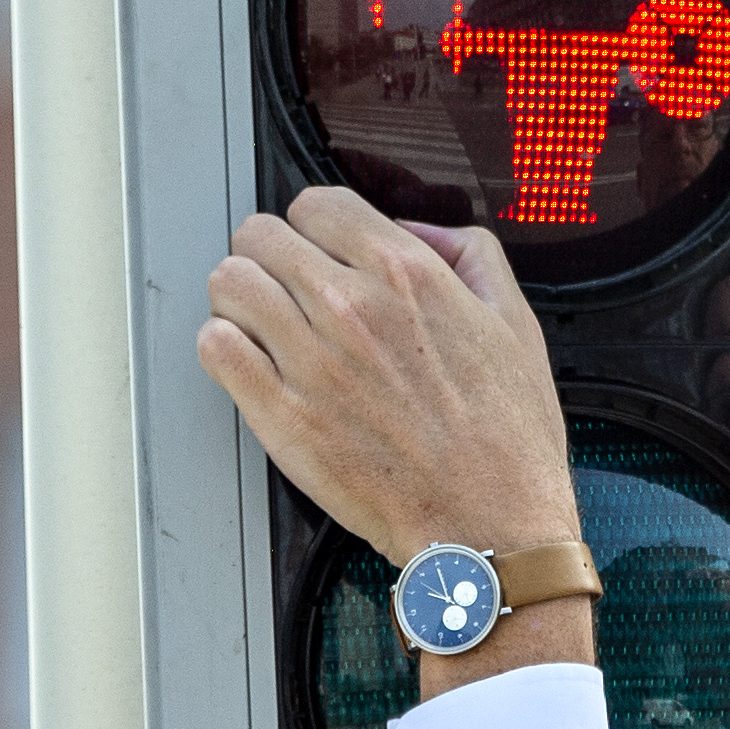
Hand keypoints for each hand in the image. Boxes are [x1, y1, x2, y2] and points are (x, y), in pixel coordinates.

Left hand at [199, 188, 592, 689]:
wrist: (488, 524)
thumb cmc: (506, 439)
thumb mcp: (514, 322)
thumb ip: (469, 255)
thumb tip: (419, 231)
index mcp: (407, 275)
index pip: (316, 204)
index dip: (316, 225)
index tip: (320, 249)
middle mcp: (351, 308)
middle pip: (259, 235)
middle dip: (272, 256)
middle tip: (287, 287)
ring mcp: (310, 361)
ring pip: (228, 283)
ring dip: (241, 298)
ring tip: (264, 323)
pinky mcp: (281, 415)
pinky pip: (215, 347)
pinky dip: (224, 347)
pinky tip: (252, 363)